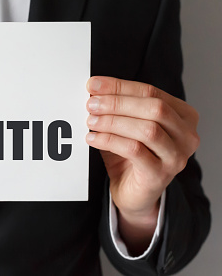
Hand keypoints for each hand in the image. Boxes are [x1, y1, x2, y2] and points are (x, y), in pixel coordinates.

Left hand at [85, 76, 199, 252]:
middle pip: (154, 108)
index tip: (93, 85)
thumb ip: (117, 107)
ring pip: (147, 129)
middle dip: (118, 103)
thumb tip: (94, 88)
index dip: (119, 86)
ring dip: (113, 122)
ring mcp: (176, 156)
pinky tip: (93, 138)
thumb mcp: (126, 125)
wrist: (133, 193)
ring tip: (91, 121)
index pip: (151, 92)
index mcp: (182, 115)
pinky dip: (110, 140)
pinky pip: (134, 150)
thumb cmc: (131, 155)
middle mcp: (186, 134)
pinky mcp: (160, 174)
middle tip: (91, 104)